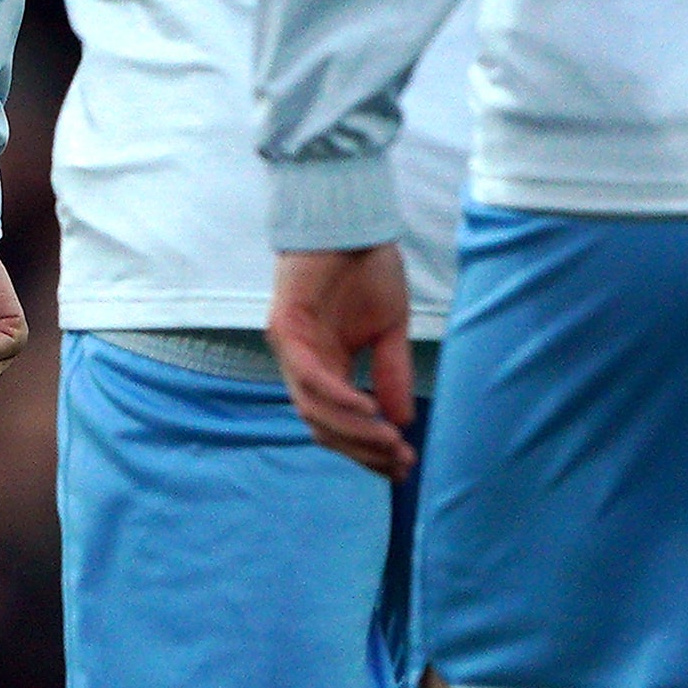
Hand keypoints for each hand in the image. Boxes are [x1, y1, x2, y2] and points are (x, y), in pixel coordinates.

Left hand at [269, 243, 419, 479]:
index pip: (338, 423)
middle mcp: (302, 364)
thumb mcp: (388, 331)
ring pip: (314, 409)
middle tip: (400, 462)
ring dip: (354, 430)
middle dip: (363, 449)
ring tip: (389, 442)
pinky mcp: (284, 329)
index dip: (368, 448)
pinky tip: (369, 410)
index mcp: (325, 367)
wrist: (351, 222)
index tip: (402, 465)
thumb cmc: (365, 270)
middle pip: (323, 426)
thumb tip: (401, 422)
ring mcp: (290, 349)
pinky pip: (310, 376)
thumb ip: (390, 374)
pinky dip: (338, 397)